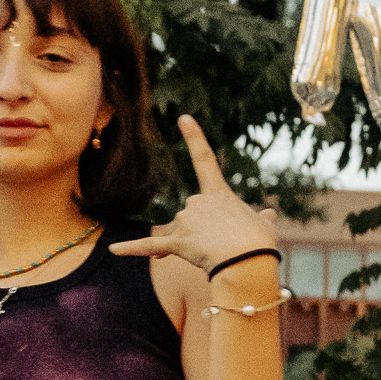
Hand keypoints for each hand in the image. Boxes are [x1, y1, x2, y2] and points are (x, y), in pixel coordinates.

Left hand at [110, 117, 275, 280]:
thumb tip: (268, 215)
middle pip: (192, 216)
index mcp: (218, 193)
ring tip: (215, 255)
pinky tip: (112, 249)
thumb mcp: (264, 225)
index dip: (194, 137)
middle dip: (205, 232)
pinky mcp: (177, 243)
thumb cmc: (258, 243)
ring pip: (181, 233)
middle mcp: (197, 201)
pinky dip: (130, 249)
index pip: (205, 159)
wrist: (248, 261)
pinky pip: (149, 245)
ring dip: (195, 246)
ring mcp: (185, 221)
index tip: (183, 118)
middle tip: (225, 246)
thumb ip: (262, 218)